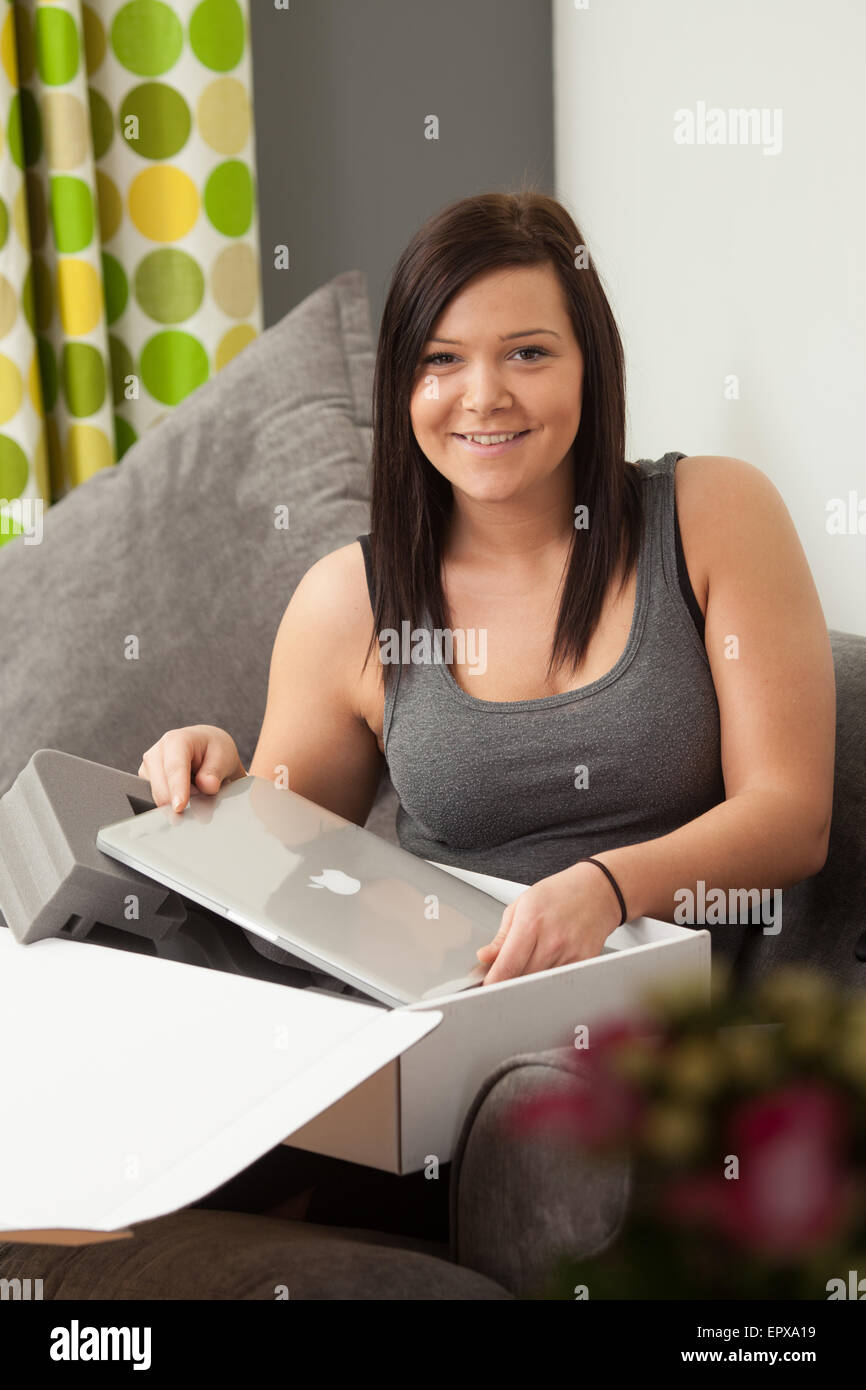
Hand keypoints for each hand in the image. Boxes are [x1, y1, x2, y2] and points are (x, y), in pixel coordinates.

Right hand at [138, 725, 245, 811]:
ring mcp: (149, 766)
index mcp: (177, 740)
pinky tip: (183, 790)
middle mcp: (158, 751)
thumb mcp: (224, 757)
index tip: (179, 807)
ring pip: (158, 796)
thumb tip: (207, 786)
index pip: (174, 768)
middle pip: (161, 786)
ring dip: (177, 799)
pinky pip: (156, 799)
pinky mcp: (147, 779)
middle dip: (182, 799)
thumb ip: (215, 773)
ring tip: (194, 786)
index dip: (177, 788)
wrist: (206, 748)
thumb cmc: (214, 750)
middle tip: (202, 791)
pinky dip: (172, 800)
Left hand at [477, 860, 623, 985]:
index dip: (493, 982)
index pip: (507, 966)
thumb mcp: (521, 905)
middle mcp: (551, 942)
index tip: (485, 987)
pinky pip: (558, 981)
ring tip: (527, 965)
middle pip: (521, 979)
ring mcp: (570, 955)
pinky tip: (546, 965)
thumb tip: (485, 957)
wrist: (598, 891)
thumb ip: (501, 936)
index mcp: (531, 923)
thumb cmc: (560, 894)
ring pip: (539, 984)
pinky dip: (547, 979)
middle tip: (502, 976)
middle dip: (507, 982)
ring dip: (527, 981)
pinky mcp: (583, 963)